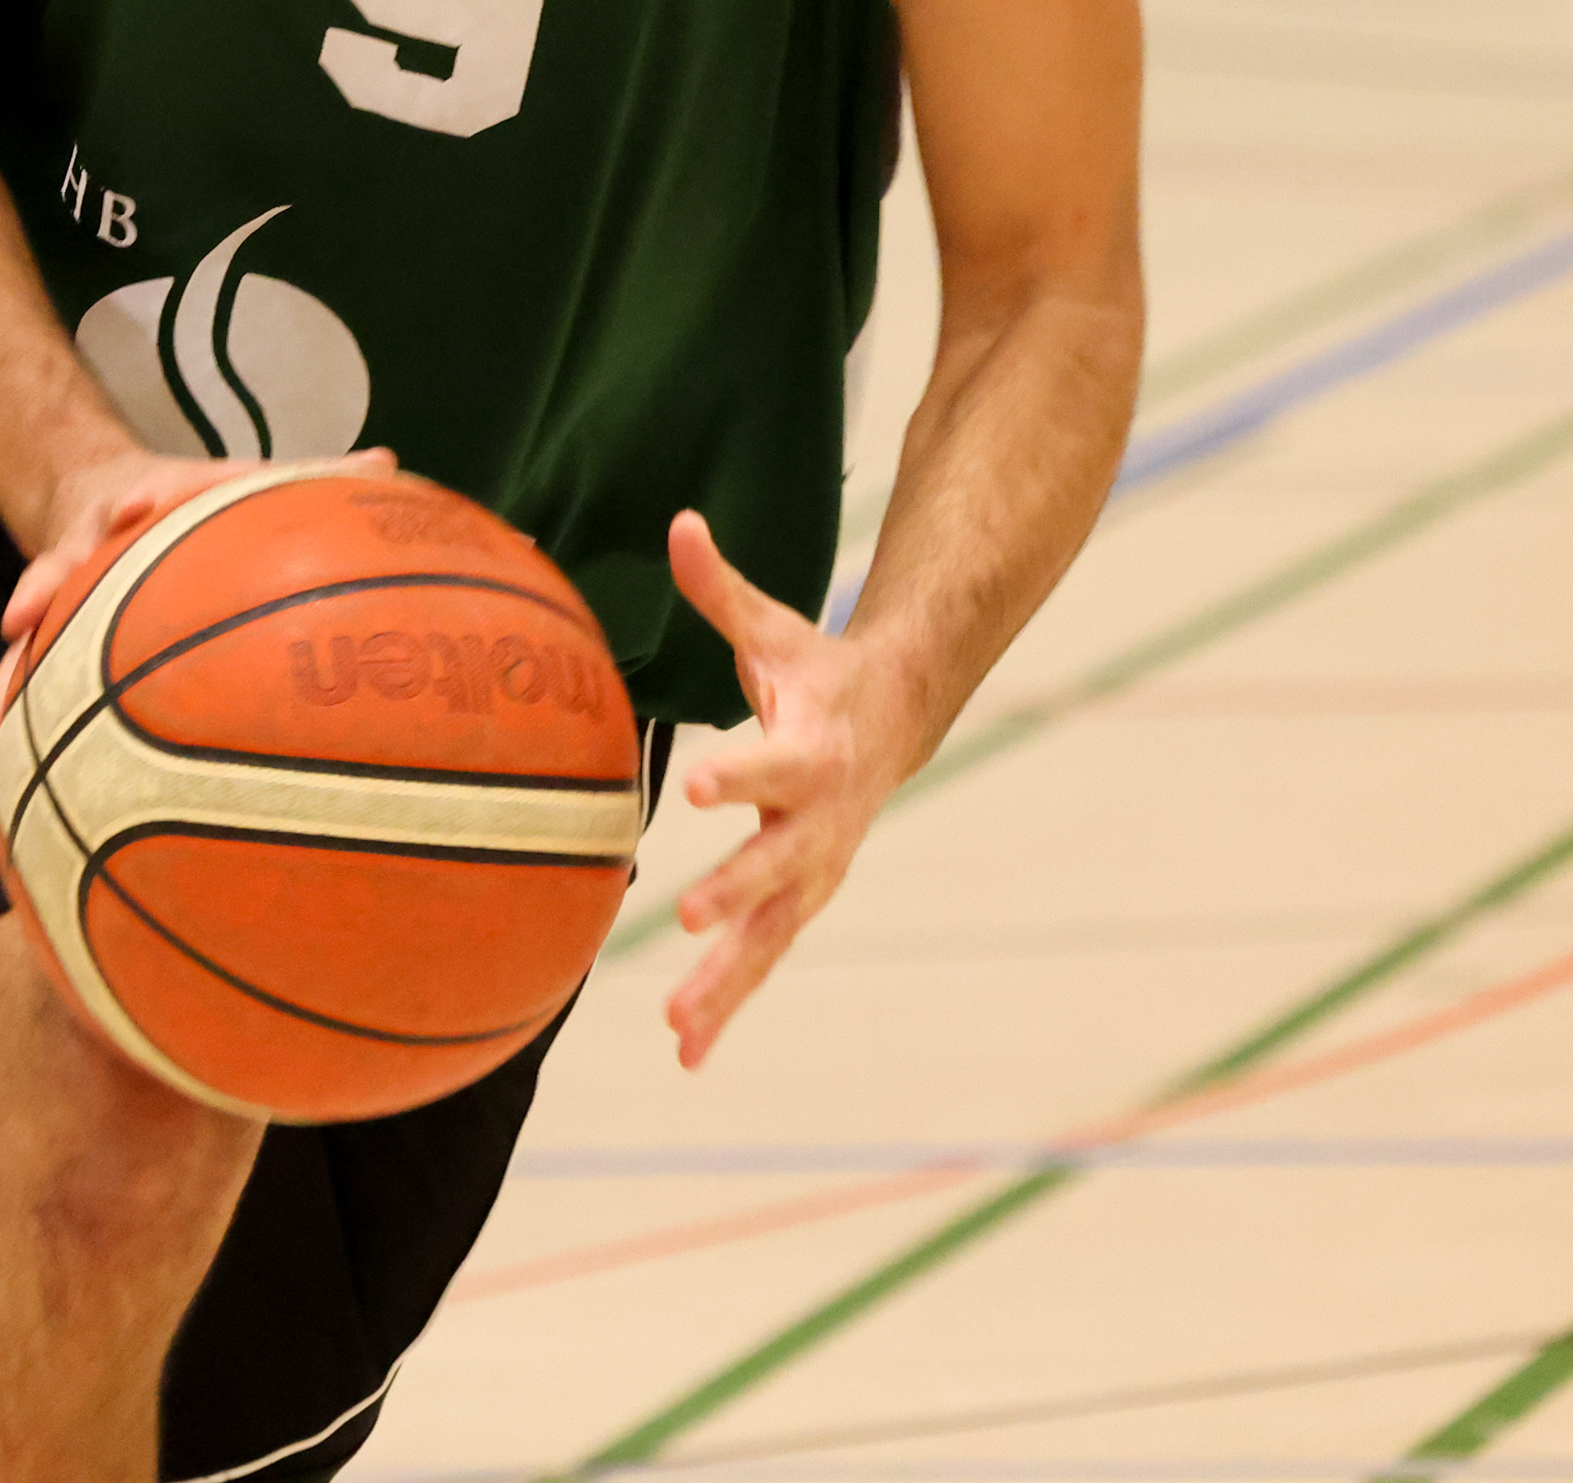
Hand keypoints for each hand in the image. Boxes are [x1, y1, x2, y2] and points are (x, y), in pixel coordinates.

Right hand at [0, 446, 388, 766]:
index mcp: (150, 500)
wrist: (103, 489)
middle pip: (62, 563)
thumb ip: (310, 478)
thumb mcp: (246, 484)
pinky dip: (6, 714)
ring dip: (5, 681)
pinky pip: (24, 675)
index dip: (141, 498)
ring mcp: (64, 588)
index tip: (134, 508)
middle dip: (41, 588)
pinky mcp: (50, 632)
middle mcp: (95, 542)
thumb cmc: (195, 501)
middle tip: (20, 618)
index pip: (147, 492)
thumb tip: (389, 462)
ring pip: (30, 633)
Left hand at [658, 509, 918, 1069]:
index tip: (699, 782)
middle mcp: (820, 820)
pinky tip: (687, 1051)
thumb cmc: (817, 671)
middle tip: (691, 918)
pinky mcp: (801, 899)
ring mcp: (816, 868)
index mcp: (812, 749)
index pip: (773, 761)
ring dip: (727, 981)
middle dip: (737, 892)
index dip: (740, 770)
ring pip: (771, 932)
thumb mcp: (774, 629)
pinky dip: (728, 1003)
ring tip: (679, 1027)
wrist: (893, 720)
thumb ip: (721, 587)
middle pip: (777, 863)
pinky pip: (764, 957)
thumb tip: (680, 522)